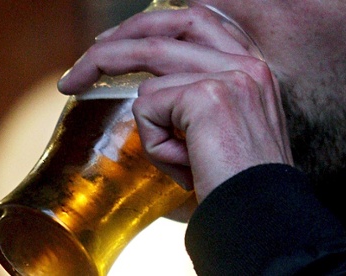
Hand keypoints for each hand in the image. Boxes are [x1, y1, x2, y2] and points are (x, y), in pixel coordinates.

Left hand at [58, 6, 293, 202]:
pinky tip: (185, 167)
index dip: (154, 25)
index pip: (197, 21)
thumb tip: (147, 99)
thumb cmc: (235, 185)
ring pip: (149, 76)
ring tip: (180, 162)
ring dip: (151, 127)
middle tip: (82, 67)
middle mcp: (245, 64)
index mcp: (251, 69)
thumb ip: (191, 104)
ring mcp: (229, 76)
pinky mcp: (208, 97)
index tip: (120, 41)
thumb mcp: (219, 134)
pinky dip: (156, 144)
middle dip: (118, 40)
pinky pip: (149, 110)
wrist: (264, 221)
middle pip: (169, 23)